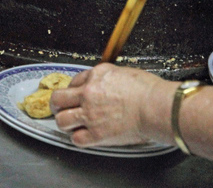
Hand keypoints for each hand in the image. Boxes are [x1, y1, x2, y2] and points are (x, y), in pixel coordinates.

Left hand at [50, 63, 174, 147]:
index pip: (75, 80)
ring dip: (65, 122)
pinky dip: (78, 138)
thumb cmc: (147, 89)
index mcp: (97, 74)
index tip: (76, 94)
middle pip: (58, 99)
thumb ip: (108, 78)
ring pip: (61, 120)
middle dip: (57, 104)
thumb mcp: (124, 72)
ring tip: (71, 123)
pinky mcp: (96, 134)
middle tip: (60, 108)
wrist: (155, 106)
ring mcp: (90, 114)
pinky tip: (84, 135)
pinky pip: (76, 139)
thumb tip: (103, 84)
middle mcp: (89, 93)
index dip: (74, 88)